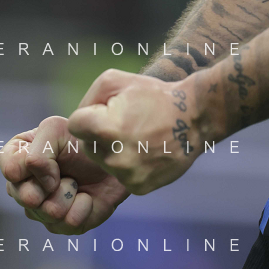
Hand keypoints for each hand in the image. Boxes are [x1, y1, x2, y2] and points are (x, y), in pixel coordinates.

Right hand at [0, 114, 129, 232]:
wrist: (114, 156)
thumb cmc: (82, 140)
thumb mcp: (55, 130)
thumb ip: (37, 152)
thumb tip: (44, 185)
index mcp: (17, 158)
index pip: (11, 170)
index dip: (32, 166)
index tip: (52, 157)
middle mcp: (24, 186)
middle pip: (26, 197)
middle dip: (52, 184)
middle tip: (66, 172)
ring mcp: (41, 209)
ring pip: (48, 213)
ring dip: (69, 194)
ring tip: (76, 182)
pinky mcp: (62, 225)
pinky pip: (68, 224)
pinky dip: (83, 207)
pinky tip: (86, 197)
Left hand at [67, 69, 204, 193]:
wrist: (193, 117)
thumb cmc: (152, 95)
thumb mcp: (115, 81)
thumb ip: (88, 99)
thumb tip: (77, 123)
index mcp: (106, 128)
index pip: (75, 126)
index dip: (88, 115)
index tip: (106, 111)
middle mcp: (115, 157)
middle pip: (87, 146)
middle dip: (99, 134)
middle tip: (124, 123)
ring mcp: (127, 175)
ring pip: (103, 162)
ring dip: (112, 150)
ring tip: (136, 136)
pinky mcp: (139, 188)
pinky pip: (120, 175)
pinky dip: (128, 165)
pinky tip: (144, 151)